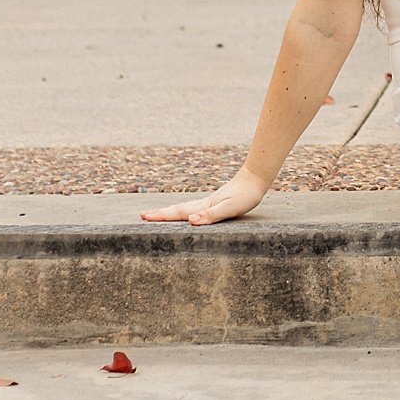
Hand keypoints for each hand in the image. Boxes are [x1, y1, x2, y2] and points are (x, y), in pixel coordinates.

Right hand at [140, 170, 268, 225]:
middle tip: (143, 215)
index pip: (179, 213)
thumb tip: (191, 221)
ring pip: (184, 208)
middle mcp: (203, 203)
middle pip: (177, 209)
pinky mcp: (216, 202)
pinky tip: (186, 214)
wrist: (256, 179)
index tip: (145, 216)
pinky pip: (194, 208)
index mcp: (204, 206)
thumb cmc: (245, 195)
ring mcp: (209, 202)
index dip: (162, 216)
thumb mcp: (230, 208)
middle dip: (160, 213)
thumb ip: (211, 215)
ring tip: (158, 214)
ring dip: (170, 212)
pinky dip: (184, 211)